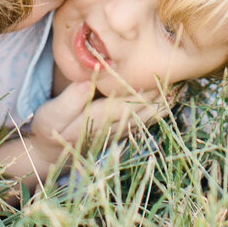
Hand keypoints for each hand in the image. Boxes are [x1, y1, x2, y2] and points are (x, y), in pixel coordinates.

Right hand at [28, 82, 174, 165]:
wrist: (50, 155)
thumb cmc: (49, 129)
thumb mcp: (52, 114)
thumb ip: (72, 98)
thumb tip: (90, 78)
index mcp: (94, 121)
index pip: (125, 102)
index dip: (142, 89)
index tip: (156, 71)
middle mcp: (111, 130)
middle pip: (141, 111)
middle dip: (158, 95)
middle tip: (176, 75)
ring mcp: (117, 135)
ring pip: (145, 119)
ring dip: (162, 104)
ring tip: (178, 88)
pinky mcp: (119, 136)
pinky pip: (144, 124)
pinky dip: (157, 113)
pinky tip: (167, 101)